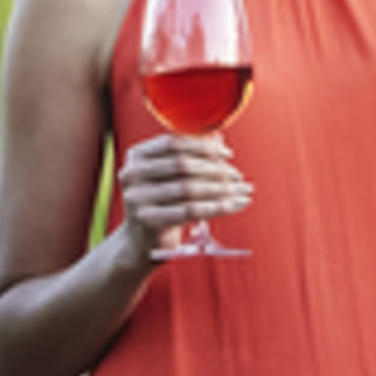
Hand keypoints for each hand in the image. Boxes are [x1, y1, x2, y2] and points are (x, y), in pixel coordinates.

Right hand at [115, 133, 249, 264]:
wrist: (142, 238)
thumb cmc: (162, 202)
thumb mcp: (170, 176)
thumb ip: (190, 154)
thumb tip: (218, 138)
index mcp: (137, 155)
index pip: (174, 143)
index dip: (204, 146)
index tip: (227, 154)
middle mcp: (133, 174)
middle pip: (183, 165)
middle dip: (216, 169)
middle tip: (238, 176)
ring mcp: (138, 198)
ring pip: (189, 189)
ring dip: (222, 189)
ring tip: (243, 190)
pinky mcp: (148, 220)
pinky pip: (190, 211)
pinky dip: (218, 207)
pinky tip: (236, 205)